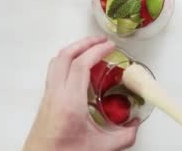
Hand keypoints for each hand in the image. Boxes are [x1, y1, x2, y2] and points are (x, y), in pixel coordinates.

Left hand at [23, 36, 138, 150]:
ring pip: (56, 61)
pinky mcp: (45, 100)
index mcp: (69, 102)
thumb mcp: (100, 148)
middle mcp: (55, 94)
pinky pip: (54, 71)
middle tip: (101, 41)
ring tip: (89, 48)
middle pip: (65, 56)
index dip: (97, 51)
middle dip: (84, 43)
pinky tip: (79, 69)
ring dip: (73, 49)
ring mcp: (48, 96)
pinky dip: (66, 61)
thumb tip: (136, 126)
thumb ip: (123, 137)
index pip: (81, 65)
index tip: (110, 46)